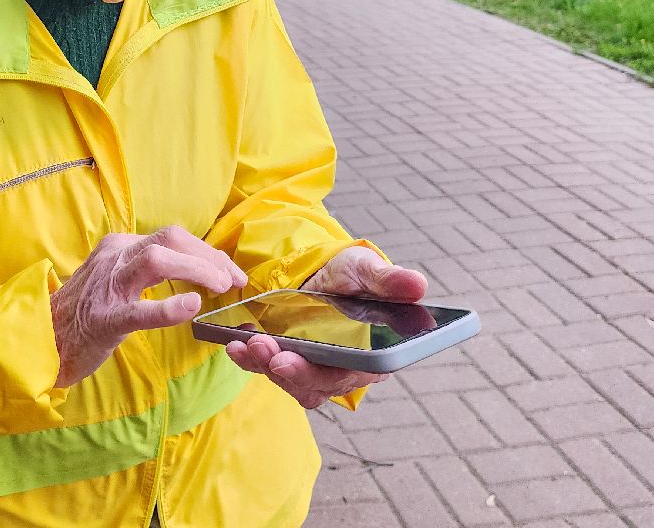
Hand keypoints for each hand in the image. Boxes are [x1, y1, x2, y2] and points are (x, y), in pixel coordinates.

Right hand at [51, 225, 246, 387]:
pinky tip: (191, 306)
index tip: (231, 271)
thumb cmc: (85, 313)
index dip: (207, 251)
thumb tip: (197, 269)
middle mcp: (115, 257)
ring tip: (221, 287)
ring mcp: (107, 286)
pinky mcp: (103, 319)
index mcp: (120, 246)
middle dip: (208, 256)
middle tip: (234, 280)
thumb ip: (148, 270)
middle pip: (170, 239)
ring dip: (196, 269)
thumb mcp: (117, 278)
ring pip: (156, 259)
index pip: (173, 236)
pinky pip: (138, 309)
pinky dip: (168, 307)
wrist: (41, 339)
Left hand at [226, 246, 428, 409]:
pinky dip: (250, 360)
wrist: (322, 269)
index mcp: (374, 353)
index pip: (354, 374)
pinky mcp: (288, 361)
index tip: (294, 362)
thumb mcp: (368, 269)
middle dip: (290, 370)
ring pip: (292, 382)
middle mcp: (345, 369)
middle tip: (267, 351)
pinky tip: (236, 344)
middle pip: (319, 384)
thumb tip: (417, 285)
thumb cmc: (352, 273)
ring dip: (267, 366)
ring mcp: (314, 368)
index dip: (325, 374)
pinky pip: (269, 369)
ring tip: (247, 344)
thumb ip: (389, 280)